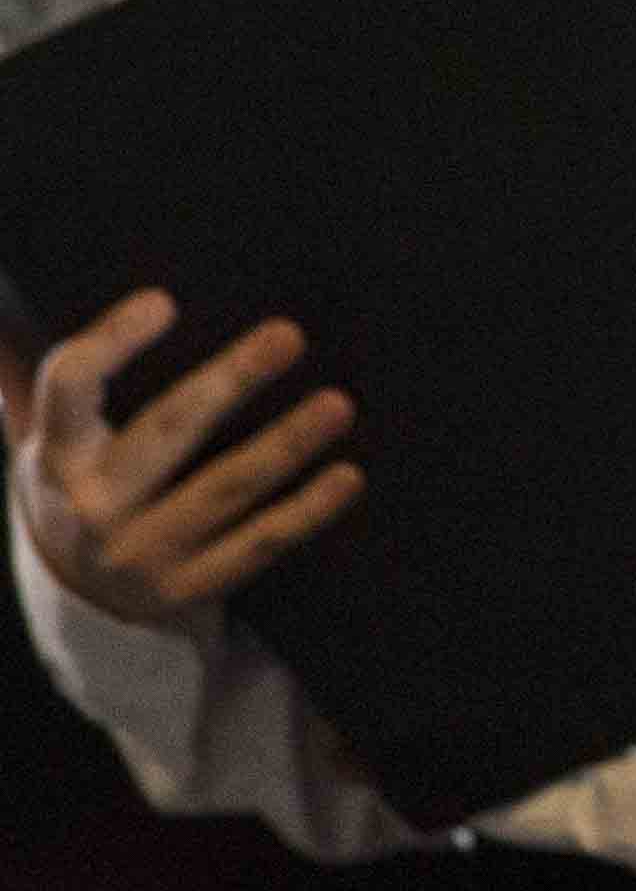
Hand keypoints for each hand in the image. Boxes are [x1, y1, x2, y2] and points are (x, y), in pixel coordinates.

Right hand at [0, 293, 363, 627]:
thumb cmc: (80, 485)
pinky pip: (255, 546)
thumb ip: (43, 372)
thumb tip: (7, 287)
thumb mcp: (49, 437)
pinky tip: (347, 476)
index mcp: (56, 454)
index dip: (110, 344)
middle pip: (165, 434)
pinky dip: (304, 512)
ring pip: (222, 490)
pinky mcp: (186, 588)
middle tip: (288, 334)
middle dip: (227, 383)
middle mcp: (91, 505)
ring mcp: (139, 552)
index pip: (68, 388)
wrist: (78, 603)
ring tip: (337, 403)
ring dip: (284, 445)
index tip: (163, 299)